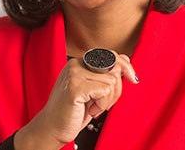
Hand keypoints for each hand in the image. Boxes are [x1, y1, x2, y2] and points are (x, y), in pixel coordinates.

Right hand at [14, 52, 137, 148]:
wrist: (51, 128)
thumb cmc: (72, 112)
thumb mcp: (93, 90)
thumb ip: (105, 76)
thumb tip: (126, 64)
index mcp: (80, 62)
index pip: (111, 55)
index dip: (125, 66)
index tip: (132, 79)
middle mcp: (76, 64)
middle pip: (115, 66)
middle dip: (117, 88)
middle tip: (106, 103)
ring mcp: (74, 73)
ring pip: (112, 80)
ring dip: (108, 100)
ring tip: (94, 107)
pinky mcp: (75, 86)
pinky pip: (105, 90)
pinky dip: (102, 104)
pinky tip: (90, 110)